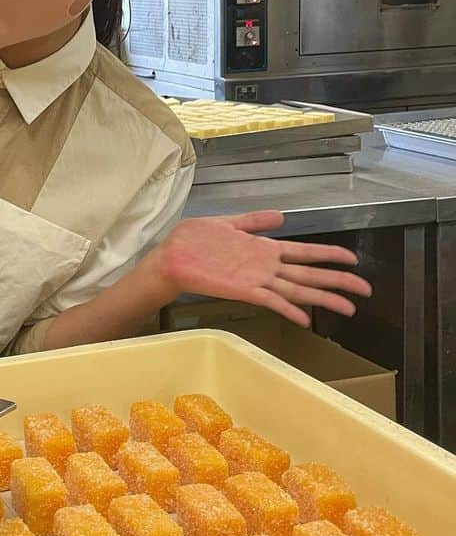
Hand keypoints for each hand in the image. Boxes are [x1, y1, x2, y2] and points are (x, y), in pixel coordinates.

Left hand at [153, 210, 371, 327]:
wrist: (169, 258)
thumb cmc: (193, 242)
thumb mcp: (227, 223)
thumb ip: (254, 221)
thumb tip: (282, 216)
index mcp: (263, 249)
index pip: (304, 252)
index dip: (328, 256)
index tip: (353, 260)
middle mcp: (265, 267)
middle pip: (309, 275)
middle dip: (338, 282)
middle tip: (366, 291)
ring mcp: (256, 280)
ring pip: (297, 290)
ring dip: (323, 299)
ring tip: (348, 308)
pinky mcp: (243, 290)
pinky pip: (271, 301)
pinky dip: (289, 310)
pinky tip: (307, 320)